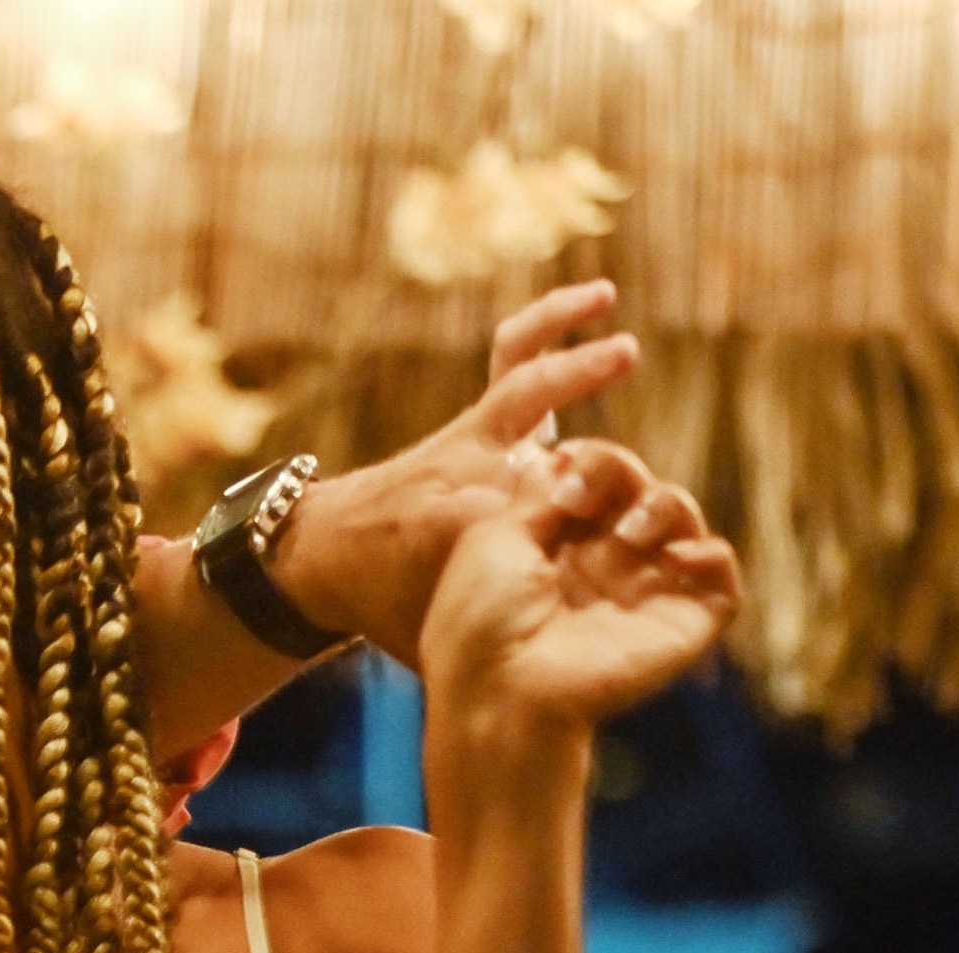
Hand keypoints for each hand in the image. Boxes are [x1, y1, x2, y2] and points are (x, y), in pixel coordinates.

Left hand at [276, 282, 640, 661]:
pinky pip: (511, 361)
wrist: (317, 558)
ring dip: (569, 348)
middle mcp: (473, 473)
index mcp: (464, 529)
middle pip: (545, 465)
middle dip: (594, 463)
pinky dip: (545, 327)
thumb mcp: (424, 633)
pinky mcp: (472, 423)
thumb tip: (534, 642)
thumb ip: (479, 627)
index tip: (637, 547)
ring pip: (523, 380)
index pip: (544, 515)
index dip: (585, 527)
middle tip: (641, 488)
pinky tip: (592, 305)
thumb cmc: (381, 607)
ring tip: (607, 308)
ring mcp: (473, 439)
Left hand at [418, 439, 742, 743]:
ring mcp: (642, 595)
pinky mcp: (680, 626)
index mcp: (555, 548)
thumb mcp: (493, 538)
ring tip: (628, 531)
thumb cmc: (478, 622)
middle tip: (582, 494)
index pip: (595, 482)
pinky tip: (679, 555)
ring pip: (680, 521)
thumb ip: (537, 492)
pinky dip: (712, 555)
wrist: (499, 692)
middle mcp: (601, 568)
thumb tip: (559, 452)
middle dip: (619, 471)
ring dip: (662, 504)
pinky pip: (722, 583)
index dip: (590, 462)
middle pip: (637, 489)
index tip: (565, 463)